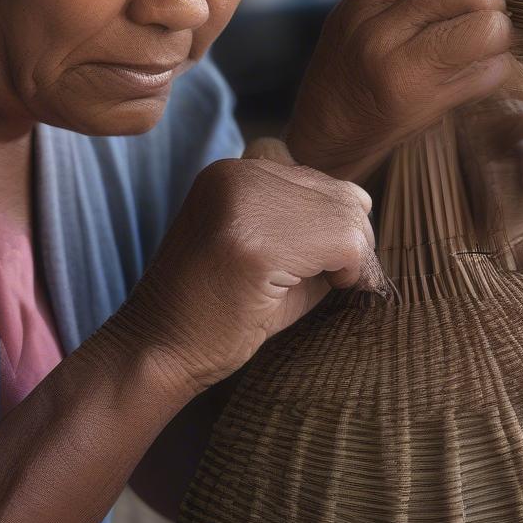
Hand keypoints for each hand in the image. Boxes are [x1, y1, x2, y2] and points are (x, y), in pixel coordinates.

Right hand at [108, 139, 385, 393]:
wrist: (157, 353)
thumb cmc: (218, 313)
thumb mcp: (264, 248)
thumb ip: (308, 220)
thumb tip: (366, 212)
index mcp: (232, 170)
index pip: (326, 181)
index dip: (333, 227)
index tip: (315, 265)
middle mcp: (236, 174)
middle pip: (343, 195)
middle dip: (350, 243)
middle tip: (327, 282)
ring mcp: (242, 204)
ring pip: (349, 217)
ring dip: (351, 259)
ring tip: (319, 286)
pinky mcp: (253, 243)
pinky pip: (344, 244)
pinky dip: (351, 272)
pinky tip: (322, 292)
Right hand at [284, 0, 513, 183]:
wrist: (326, 131)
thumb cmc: (352, 66)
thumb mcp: (361, 13)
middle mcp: (380, 28)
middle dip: (493, 1)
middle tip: (485, 16)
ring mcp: (401, 67)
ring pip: (490, 28)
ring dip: (500, 36)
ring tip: (481, 46)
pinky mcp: (424, 103)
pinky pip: (490, 71)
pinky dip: (492, 71)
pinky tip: (470, 75)